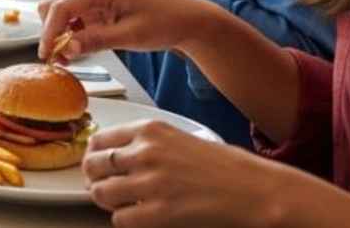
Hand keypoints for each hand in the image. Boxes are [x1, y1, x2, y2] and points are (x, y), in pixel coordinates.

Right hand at [37, 0, 208, 62]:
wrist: (188, 18)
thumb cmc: (165, 21)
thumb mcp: (131, 35)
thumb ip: (97, 40)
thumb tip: (68, 48)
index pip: (61, 7)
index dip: (48, 32)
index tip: (45, 55)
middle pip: (54, 6)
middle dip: (50, 33)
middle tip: (56, 59)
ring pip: (62, 13)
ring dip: (60, 34)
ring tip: (67, 59)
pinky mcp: (99, 5)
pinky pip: (76, 18)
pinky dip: (71, 34)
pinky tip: (78, 50)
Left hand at [82, 119, 295, 226]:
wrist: (256, 190)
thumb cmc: (226, 167)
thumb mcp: (182, 138)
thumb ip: (148, 144)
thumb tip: (118, 156)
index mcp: (151, 130)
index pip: (100, 139)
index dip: (94, 155)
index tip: (97, 164)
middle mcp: (145, 152)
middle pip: (93, 165)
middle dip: (96, 178)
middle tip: (106, 187)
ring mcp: (150, 183)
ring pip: (100, 194)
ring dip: (109, 202)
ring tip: (125, 204)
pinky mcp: (158, 213)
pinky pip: (120, 219)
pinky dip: (126, 220)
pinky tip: (142, 217)